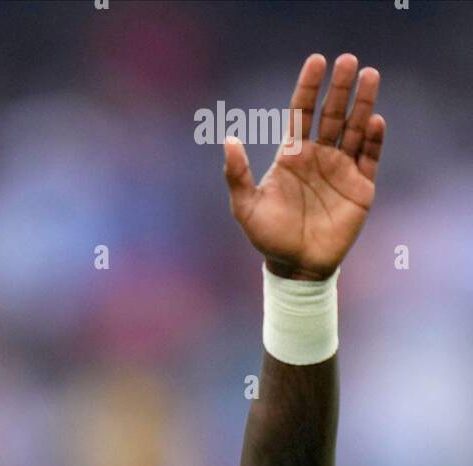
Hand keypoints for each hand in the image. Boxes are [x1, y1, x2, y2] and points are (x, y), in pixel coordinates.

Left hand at [224, 53, 384, 279]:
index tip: (316, 61)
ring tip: (369, 75)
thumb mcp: (246, 208)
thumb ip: (237, 175)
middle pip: (331, 113)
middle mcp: (319, 156)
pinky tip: (374, 120)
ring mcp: (341, 169)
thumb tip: (228, 139)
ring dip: (362, 103)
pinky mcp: (360, 187)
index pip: (301, 112)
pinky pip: (369, 157)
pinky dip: (373, 139)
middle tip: (348, 60)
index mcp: (292, 155)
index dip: (308, 87)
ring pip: (354, 128)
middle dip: (340, 87)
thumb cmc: (269, 238)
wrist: (296, 268)